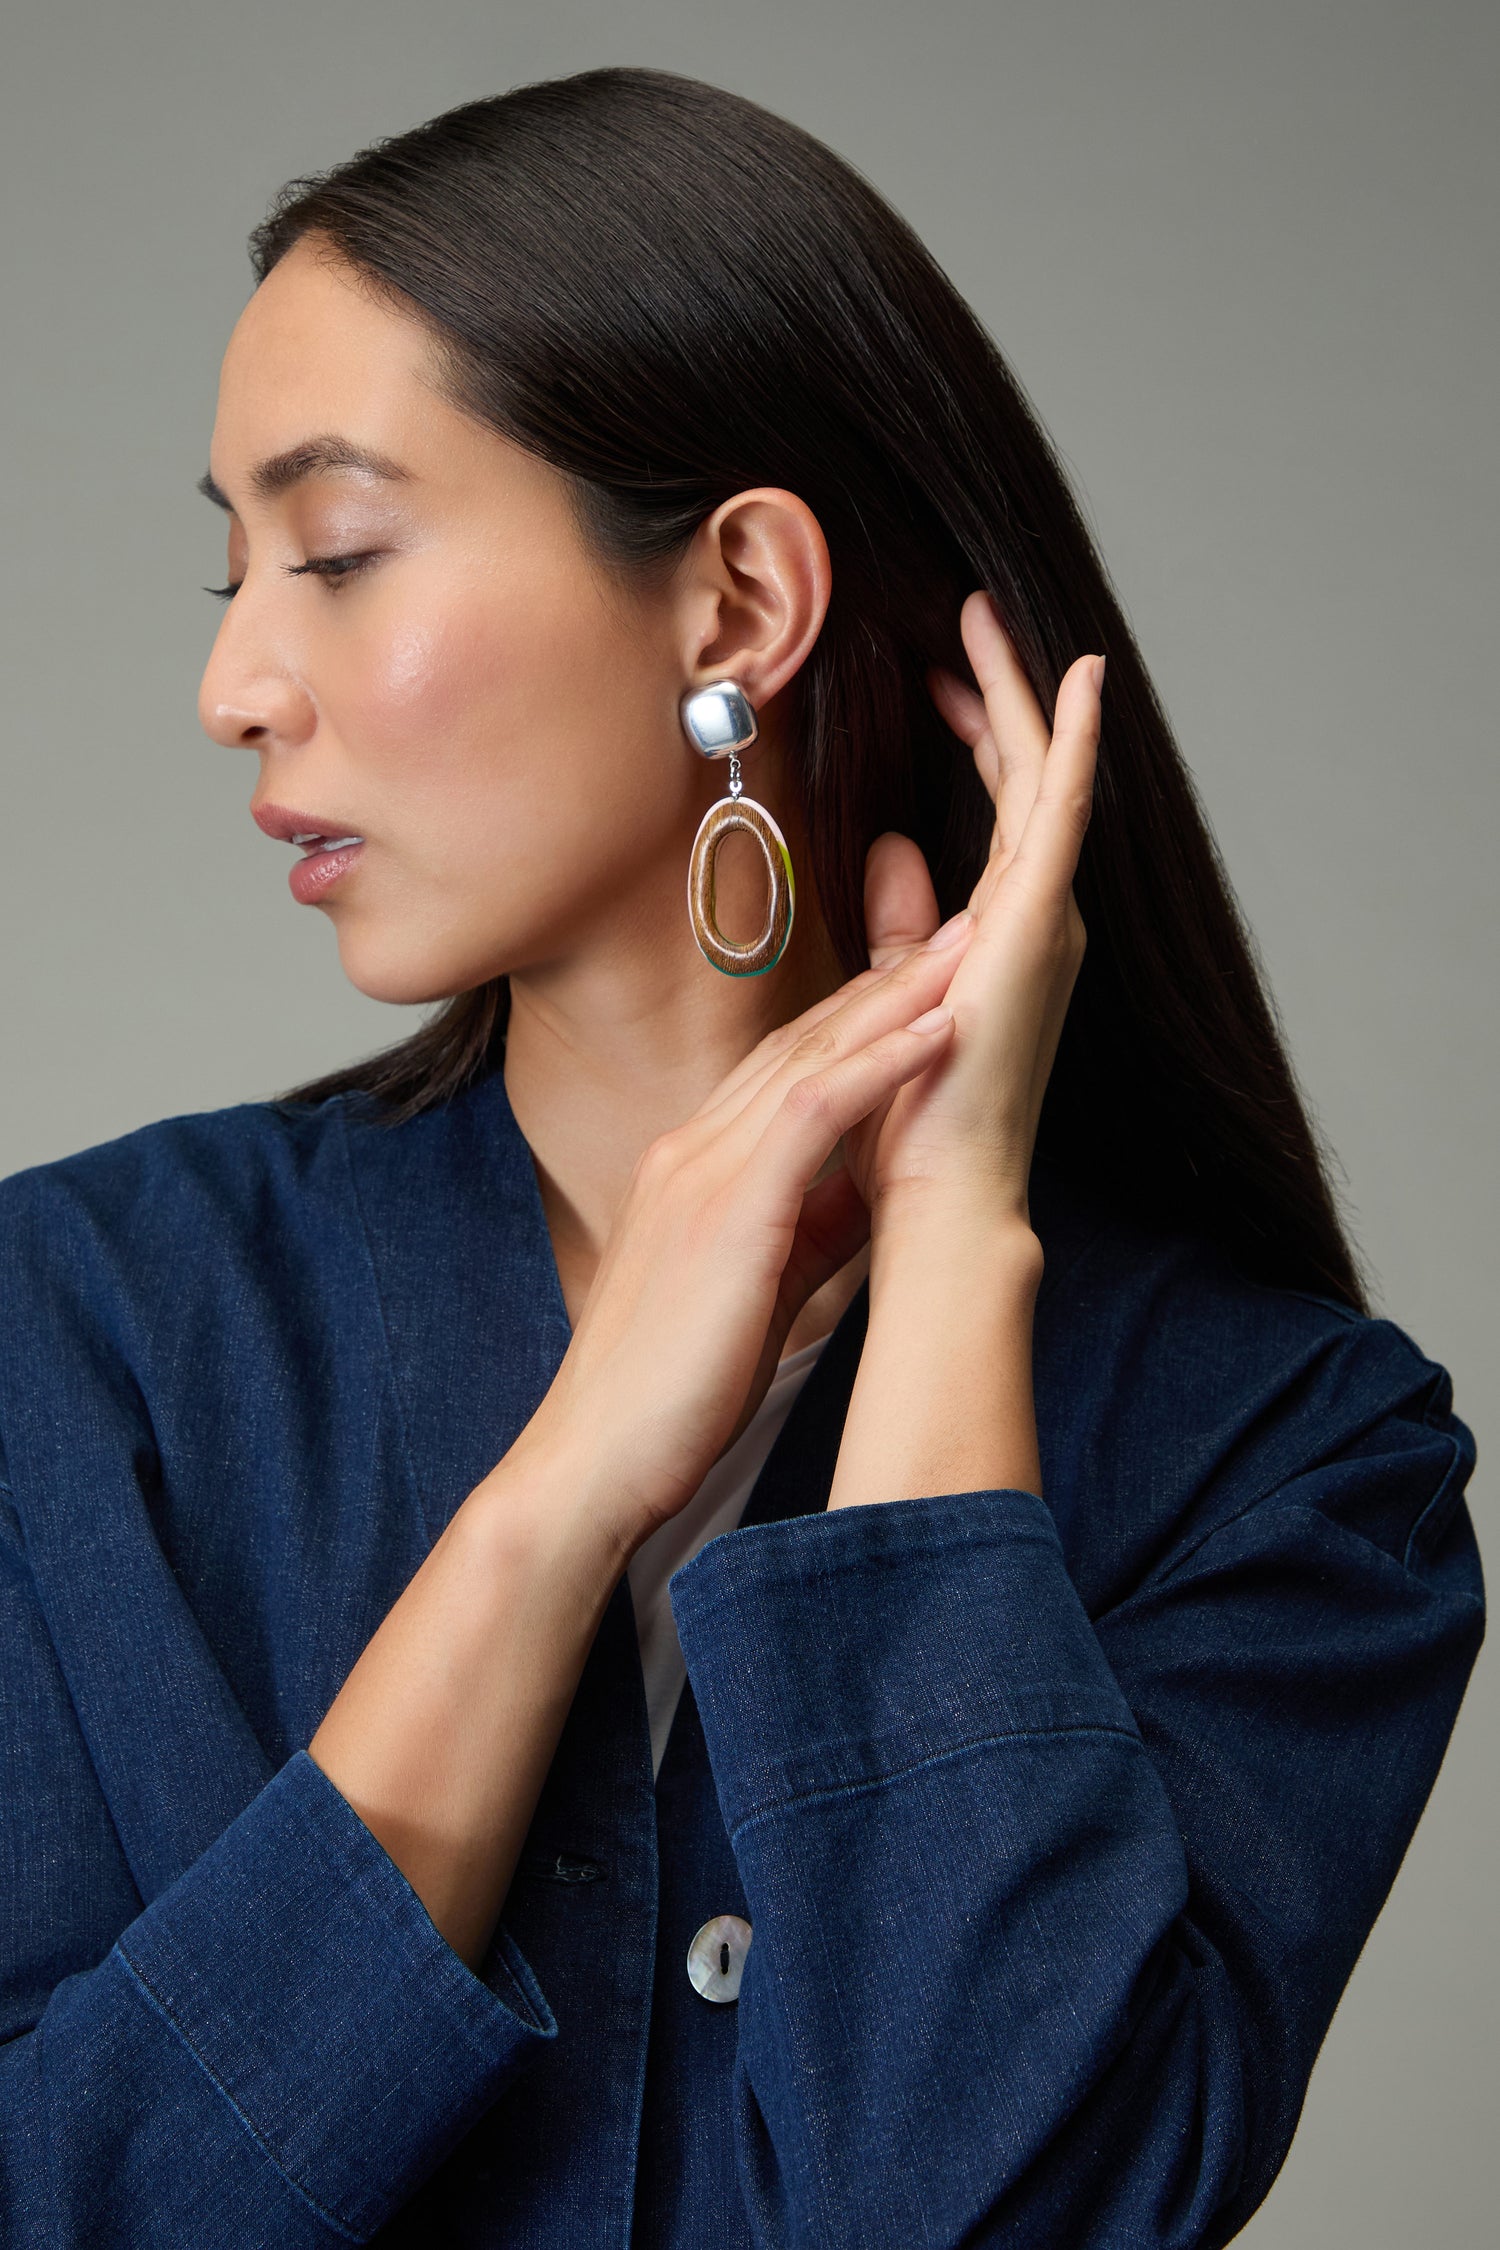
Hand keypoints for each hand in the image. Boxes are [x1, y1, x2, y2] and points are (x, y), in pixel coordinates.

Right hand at [516, 927, 974, 1548]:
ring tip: (968, 945)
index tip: (924, 974)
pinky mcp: (729, 1209)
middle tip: (958, 923)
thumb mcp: (752, 1288)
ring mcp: (705, 1171)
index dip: (858, 1017)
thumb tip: (868, 1198)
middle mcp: (694, 1148)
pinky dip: (882, 1064)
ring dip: (899, 997)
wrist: (594, 1458)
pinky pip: (816, 1111)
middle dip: (886, 979)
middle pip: (803, 1040)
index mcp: (694, 1166)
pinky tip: (939, 1029)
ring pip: (814, 1057)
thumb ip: (804, 1231)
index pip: (785, 1068)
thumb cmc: (669, 1389)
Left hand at [843, 592, 1100, 1234]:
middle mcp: (1039, 918)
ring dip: (1021, 693)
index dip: (973, 737)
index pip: (996, 811)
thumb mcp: (898, 992)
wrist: (941, 1193)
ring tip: (990, 618)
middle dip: (997, 692)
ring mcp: (1046, 918)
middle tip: (970, 614)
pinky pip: (1061, 811)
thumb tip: (890, 844)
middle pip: (1022, 777)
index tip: (939, 680)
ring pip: (1038, 776)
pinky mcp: (1038, 922)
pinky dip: (1073, 742)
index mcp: (1006, 934)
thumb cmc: (916, 1120)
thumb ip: (904, 919)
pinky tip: (1080, 678)